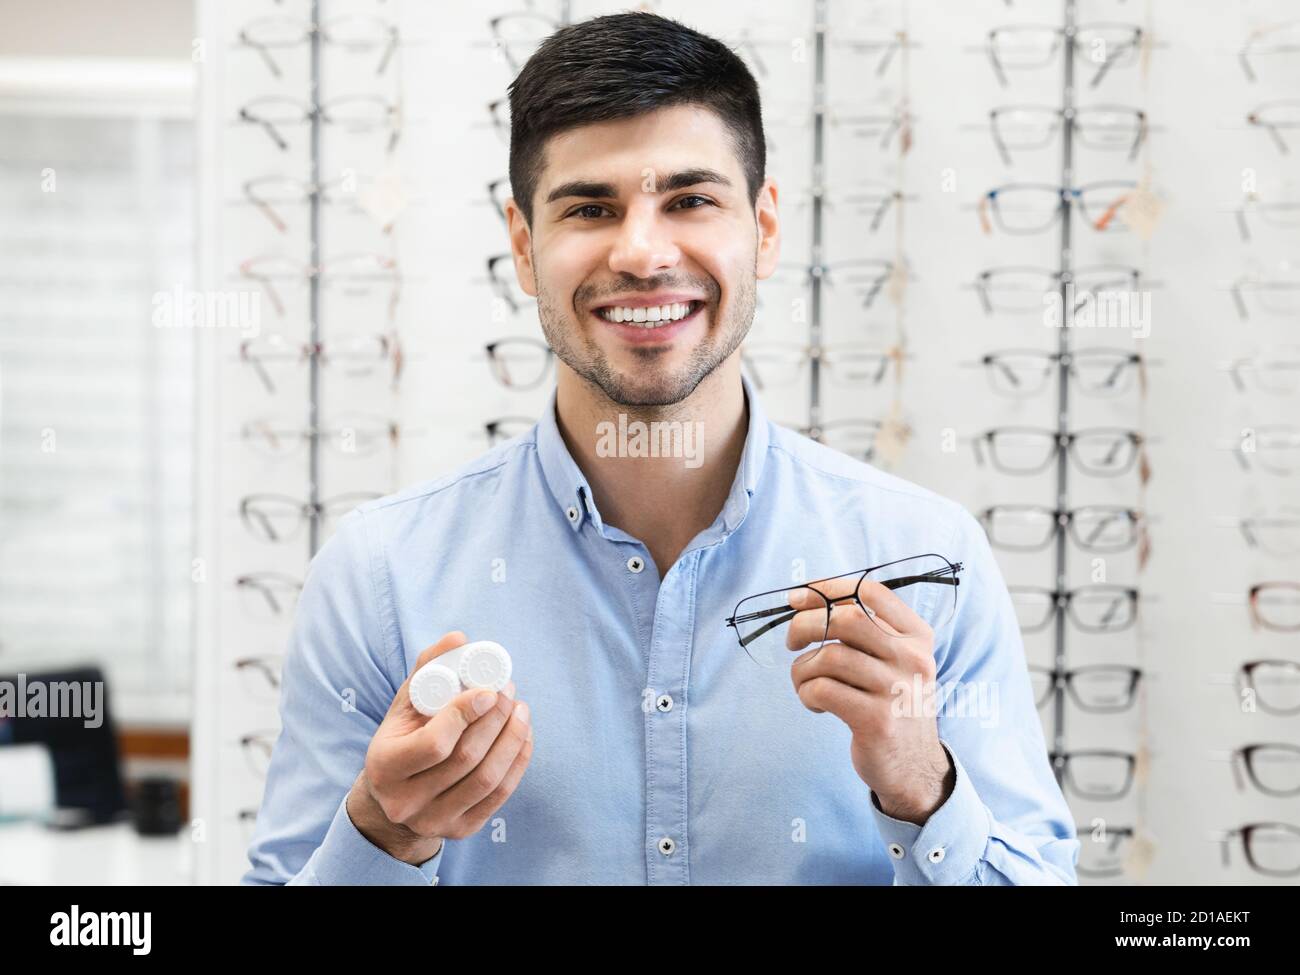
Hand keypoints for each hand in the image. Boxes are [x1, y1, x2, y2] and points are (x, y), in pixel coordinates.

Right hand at [346, 631, 533, 864]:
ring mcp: (435, 821)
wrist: (394, 798)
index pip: (434, 744)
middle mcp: (406, 802)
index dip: (467, 714)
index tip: (489, 689)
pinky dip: (518, 761)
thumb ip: (429, 668)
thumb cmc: (403, 739)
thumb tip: (460, 638)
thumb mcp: (405, 704)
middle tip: (508, 691)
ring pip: (488, 779)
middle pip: (466, 759)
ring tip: (520, 708)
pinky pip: (500, 795)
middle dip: (496, 719)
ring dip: (513, 738)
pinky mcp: (461, 830)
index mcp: (385, 767)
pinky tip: (523, 735)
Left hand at [785, 580, 953, 824]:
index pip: (870, 591)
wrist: (915, 767)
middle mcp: (912, 658)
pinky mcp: (876, 721)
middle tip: (792, 642)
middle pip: (845, 619)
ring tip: (805, 684)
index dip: (826, 588)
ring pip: (828, 657)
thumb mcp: (894, 661)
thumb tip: (805, 599)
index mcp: (917, 636)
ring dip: (801, 669)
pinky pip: (822, 690)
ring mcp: (896, 690)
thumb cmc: (890, 704)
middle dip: (805, 625)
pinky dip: (807, 694)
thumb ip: (865, 631)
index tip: (797, 599)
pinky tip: (815, 704)